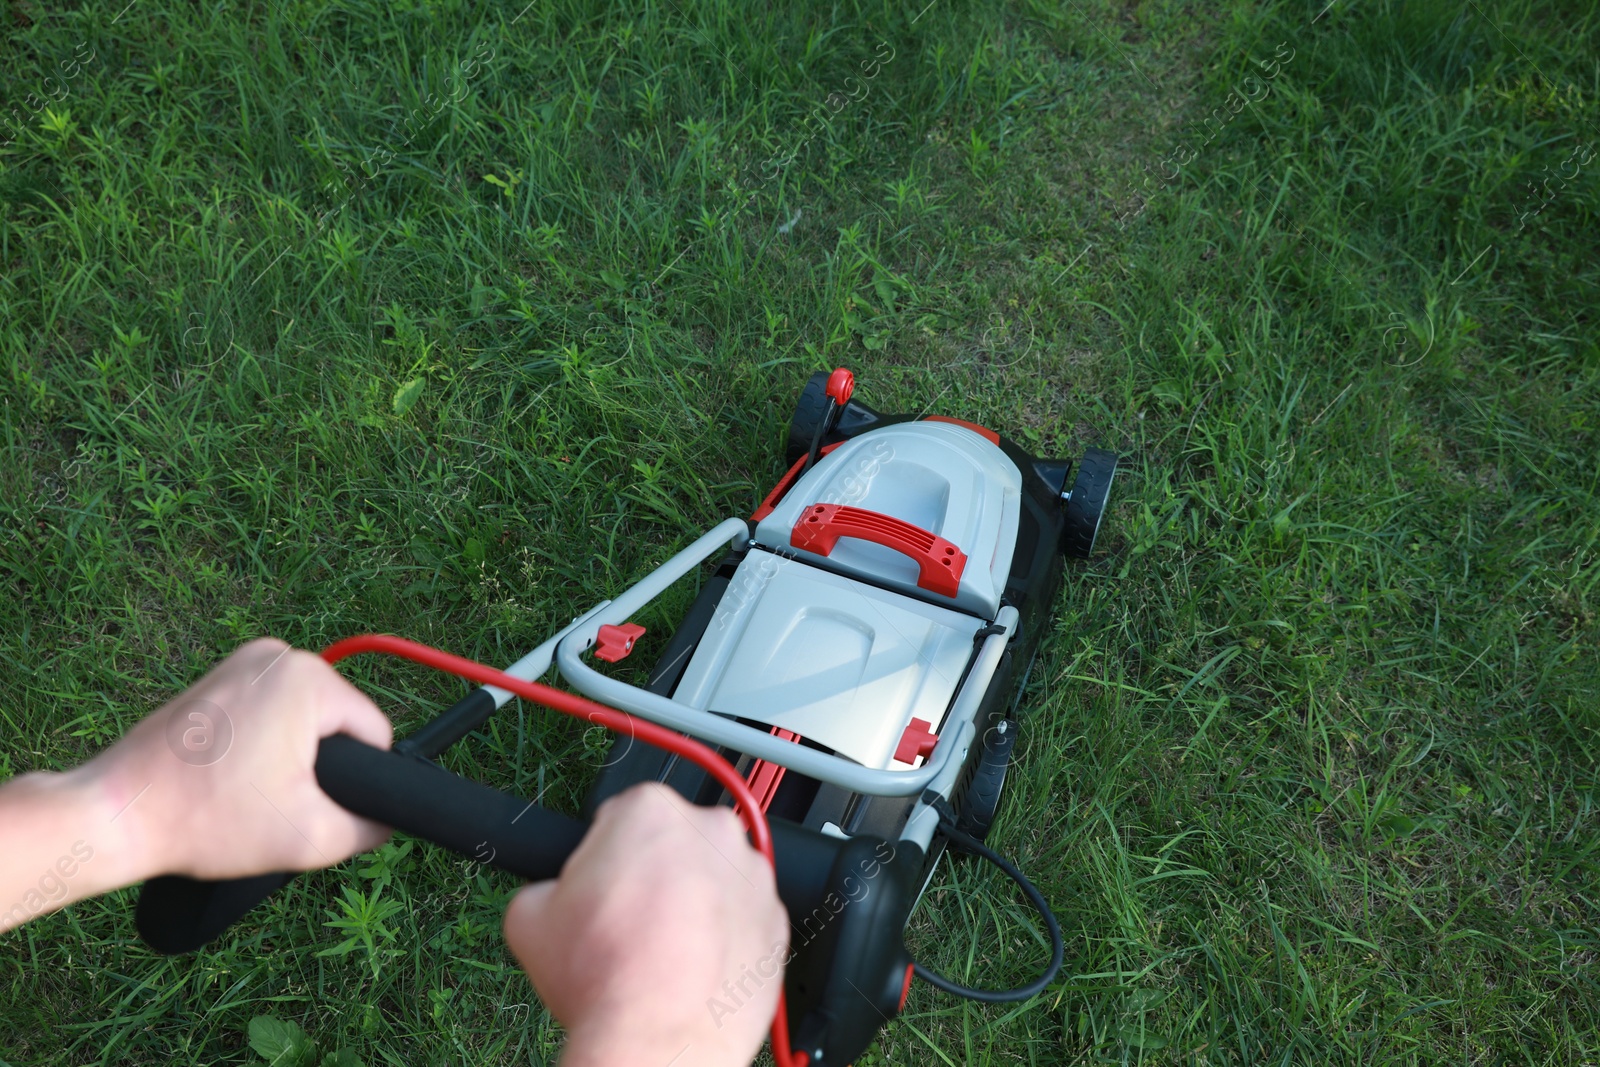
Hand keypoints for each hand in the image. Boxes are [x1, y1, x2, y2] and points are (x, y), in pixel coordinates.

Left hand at [84, 637, 393, 880]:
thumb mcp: (309, 838)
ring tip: (248, 791)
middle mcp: (279, 654)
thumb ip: (369, 829)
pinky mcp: (219, 676)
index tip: (308, 804)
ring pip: (304, 720)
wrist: (119, 813)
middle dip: (317, 767)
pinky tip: (231, 775)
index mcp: (308, 678)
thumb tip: (387, 821)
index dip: (357, 780)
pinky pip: (271, 711)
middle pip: (337, 724)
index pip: (372, 733)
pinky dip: (263, 744)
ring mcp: (244, 661)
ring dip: (290, 756)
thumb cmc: (206, 819)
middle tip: (274, 803)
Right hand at [503, 783, 788, 1066]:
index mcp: (650, 810)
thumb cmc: (604, 978)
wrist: (659, 1040)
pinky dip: (725, 936)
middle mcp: (712, 830)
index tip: (600, 886)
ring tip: (662, 951)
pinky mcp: (777, 919)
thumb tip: (552, 894)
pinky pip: (744, 917)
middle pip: (673, 843)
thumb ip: (546, 884)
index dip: (602, 857)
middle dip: (652, 873)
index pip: (619, 817)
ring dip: (693, 903)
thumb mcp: (529, 916)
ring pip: (714, 878)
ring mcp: (752, 875)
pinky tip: (695, 966)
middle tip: (629, 921)